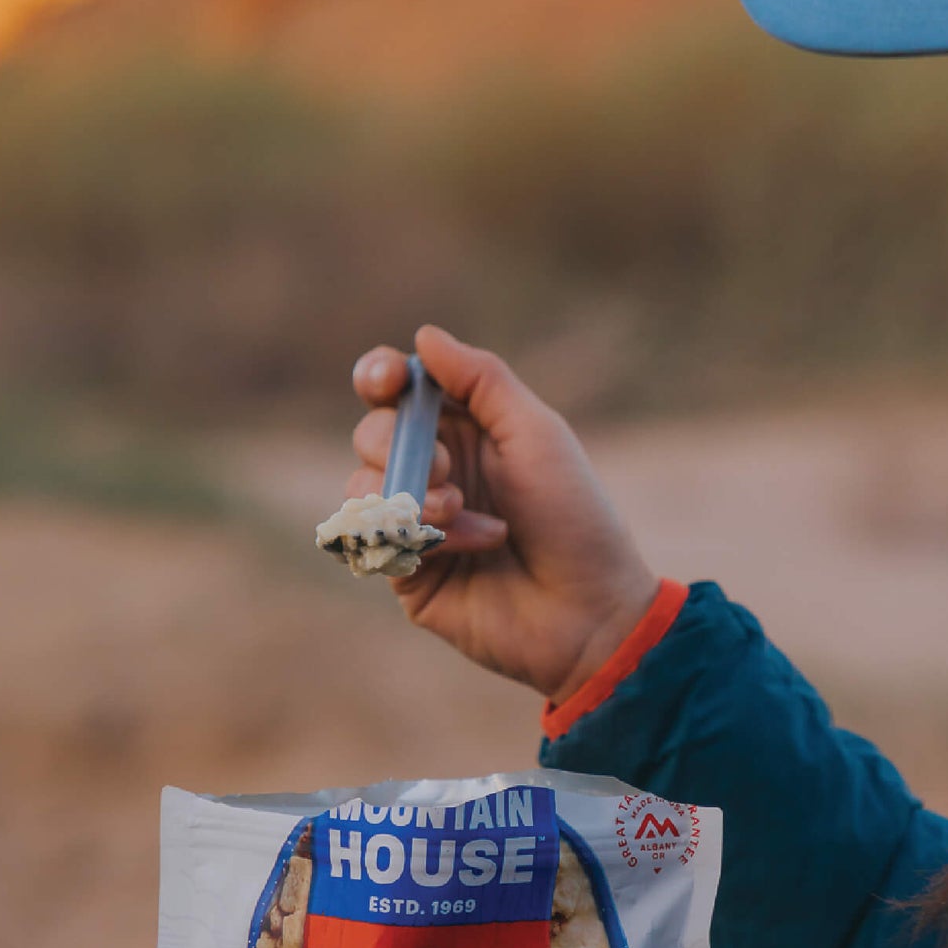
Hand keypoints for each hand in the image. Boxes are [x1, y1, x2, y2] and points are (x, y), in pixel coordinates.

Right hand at [347, 324, 659, 704]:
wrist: (587, 609)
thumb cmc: (574, 517)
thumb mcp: (536, 434)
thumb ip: (481, 381)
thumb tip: (423, 337)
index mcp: (468, 432)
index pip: (399, 392)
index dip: (379, 376)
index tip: (386, 380)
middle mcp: (437, 473)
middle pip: (370, 434)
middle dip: (395, 445)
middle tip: (446, 469)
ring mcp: (419, 525)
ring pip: (360, 488)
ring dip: (408, 495)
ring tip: (461, 513)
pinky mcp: (408, 573)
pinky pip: (373, 540)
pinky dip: (416, 537)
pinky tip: (467, 546)